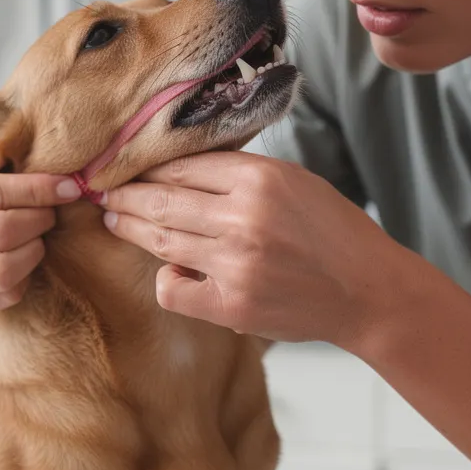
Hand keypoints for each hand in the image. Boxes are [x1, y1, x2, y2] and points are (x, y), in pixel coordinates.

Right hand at [0, 171, 81, 313]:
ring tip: (38, 236)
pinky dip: (25, 276)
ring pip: (3, 269)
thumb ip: (1, 170)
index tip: (67, 188)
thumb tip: (60, 180)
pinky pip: (6, 294)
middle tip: (51, 213)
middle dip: (38, 219)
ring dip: (33, 250)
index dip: (36, 190)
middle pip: (0, 232)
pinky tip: (24, 260)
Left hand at [100, 152, 407, 347]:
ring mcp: (235, 263)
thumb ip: (241, 174)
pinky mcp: (232, 304)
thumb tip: (179, 166)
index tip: (125, 165)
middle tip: (102, 192)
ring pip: (161, 241)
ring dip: (131, 229)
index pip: (181, 165)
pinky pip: (173, 288)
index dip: (146, 166)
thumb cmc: (332, 233)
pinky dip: (166, 279)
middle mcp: (243, 217)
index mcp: (260, 178)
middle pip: (161, 200)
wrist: (369, 291)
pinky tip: (172, 271)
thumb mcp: (294, 181)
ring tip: (115, 220)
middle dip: (125, 195)